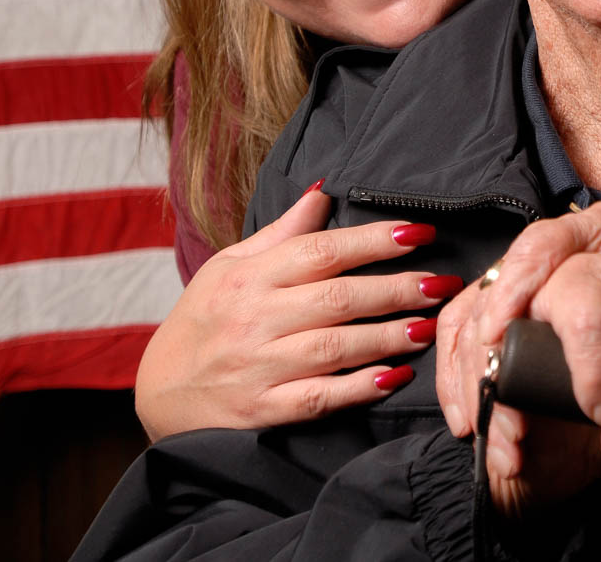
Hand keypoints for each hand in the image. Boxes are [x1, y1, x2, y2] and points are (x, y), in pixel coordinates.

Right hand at [135, 186, 459, 440]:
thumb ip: (283, 232)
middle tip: (444, 282)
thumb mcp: (230, 266)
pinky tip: (395, 377)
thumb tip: (324, 191)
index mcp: (249, 277)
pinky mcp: (263, 410)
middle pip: (338, 298)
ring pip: (335, 346)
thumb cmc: (204, 320)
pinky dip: (358, 387)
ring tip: (432, 326)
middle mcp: (254, 318)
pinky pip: (318, 397)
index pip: (321, 251)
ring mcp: (259, 366)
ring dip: (389, 335)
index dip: (373, 240)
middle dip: (398, 289)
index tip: (419, 233)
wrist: (157, 393)